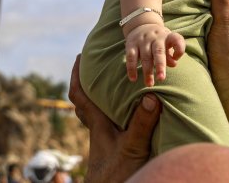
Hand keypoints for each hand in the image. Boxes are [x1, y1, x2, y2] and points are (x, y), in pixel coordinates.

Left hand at [68, 55, 161, 182]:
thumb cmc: (116, 174)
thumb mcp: (132, 147)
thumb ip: (141, 123)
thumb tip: (151, 96)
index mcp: (98, 124)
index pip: (80, 95)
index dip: (76, 75)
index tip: (80, 57)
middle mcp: (98, 129)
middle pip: (85, 102)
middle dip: (88, 82)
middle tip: (95, 64)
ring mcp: (103, 140)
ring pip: (96, 113)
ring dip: (100, 97)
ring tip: (111, 82)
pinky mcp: (111, 149)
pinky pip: (108, 124)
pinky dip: (113, 112)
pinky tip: (126, 112)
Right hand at [124, 21, 185, 85]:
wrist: (142, 24)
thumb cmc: (159, 39)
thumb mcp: (167, 43)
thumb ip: (170, 54)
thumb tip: (174, 64)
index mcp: (167, 36)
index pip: (176, 39)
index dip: (179, 48)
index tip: (177, 58)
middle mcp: (155, 37)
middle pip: (158, 51)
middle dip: (160, 65)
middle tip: (161, 79)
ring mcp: (143, 40)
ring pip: (145, 56)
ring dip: (147, 71)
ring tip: (149, 84)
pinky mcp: (131, 44)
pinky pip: (131, 57)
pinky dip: (131, 68)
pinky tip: (133, 79)